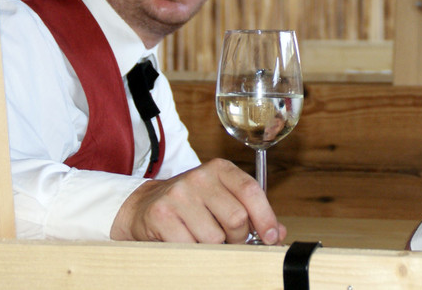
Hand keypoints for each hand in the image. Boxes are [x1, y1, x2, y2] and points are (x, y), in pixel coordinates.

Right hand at [110, 158, 286, 243]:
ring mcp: (178, 195)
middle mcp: (199, 177)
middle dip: (238, 238)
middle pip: (236, 218)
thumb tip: (278, 233)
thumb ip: (251, 212)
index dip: (265, 217)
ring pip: (214, 238)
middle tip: (228, 240)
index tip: (271, 237)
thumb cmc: (190, 205)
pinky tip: (187, 241)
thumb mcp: (222, 199)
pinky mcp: (161, 216)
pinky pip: (191, 247)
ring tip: (203, 238)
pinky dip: (193, 252)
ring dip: (214, 248)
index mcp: (219, 169)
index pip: (250, 190)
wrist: (143, 206)